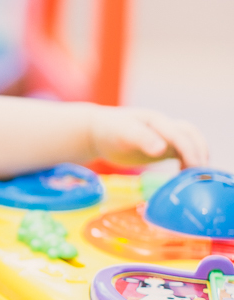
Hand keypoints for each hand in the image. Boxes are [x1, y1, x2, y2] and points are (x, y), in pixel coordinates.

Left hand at [89, 105, 208, 168]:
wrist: (100, 132)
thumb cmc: (110, 130)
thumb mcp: (123, 133)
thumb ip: (142, 139)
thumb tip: (162, 149)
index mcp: (156, 120)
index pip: (178, 134)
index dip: (187, 149)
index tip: (192, 166)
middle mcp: (165, 127)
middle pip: (191, 136)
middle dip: (199, 153)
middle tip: (200, 174)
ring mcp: (166, 137)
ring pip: (190, 144)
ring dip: (198, 157)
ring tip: (197, 178)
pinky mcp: (165, 148)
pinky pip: (183, 154)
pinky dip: (188, 164)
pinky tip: (184, 178)